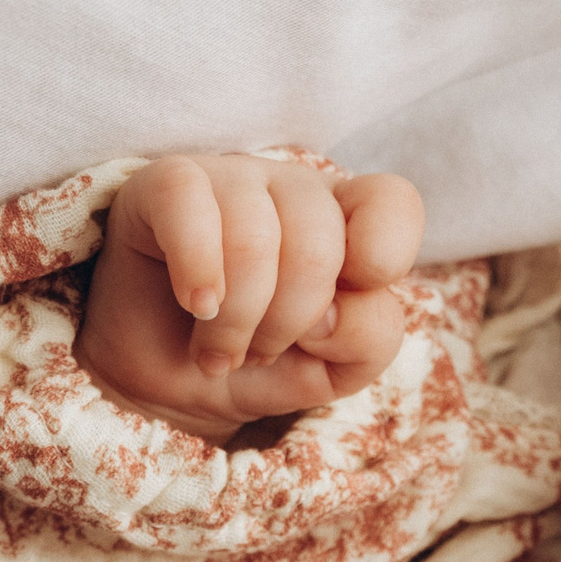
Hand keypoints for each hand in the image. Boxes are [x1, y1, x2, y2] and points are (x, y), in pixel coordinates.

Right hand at [76, 153, 424, 440]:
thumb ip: (370, 337)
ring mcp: (231, 177)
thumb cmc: (260, 364)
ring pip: (253, 238)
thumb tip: (331, 313)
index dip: (376, 265)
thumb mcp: (336, 368)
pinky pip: (187, 205)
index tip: (329, 322)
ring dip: (237, 321)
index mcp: (348, 221)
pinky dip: (196, 272)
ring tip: (220, 349)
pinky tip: (195, 304)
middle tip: (259, 353)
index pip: (394, 203)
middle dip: (288, 324)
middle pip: (317, 246)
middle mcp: (295, 188)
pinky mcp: (166, 183)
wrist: (171, 383)